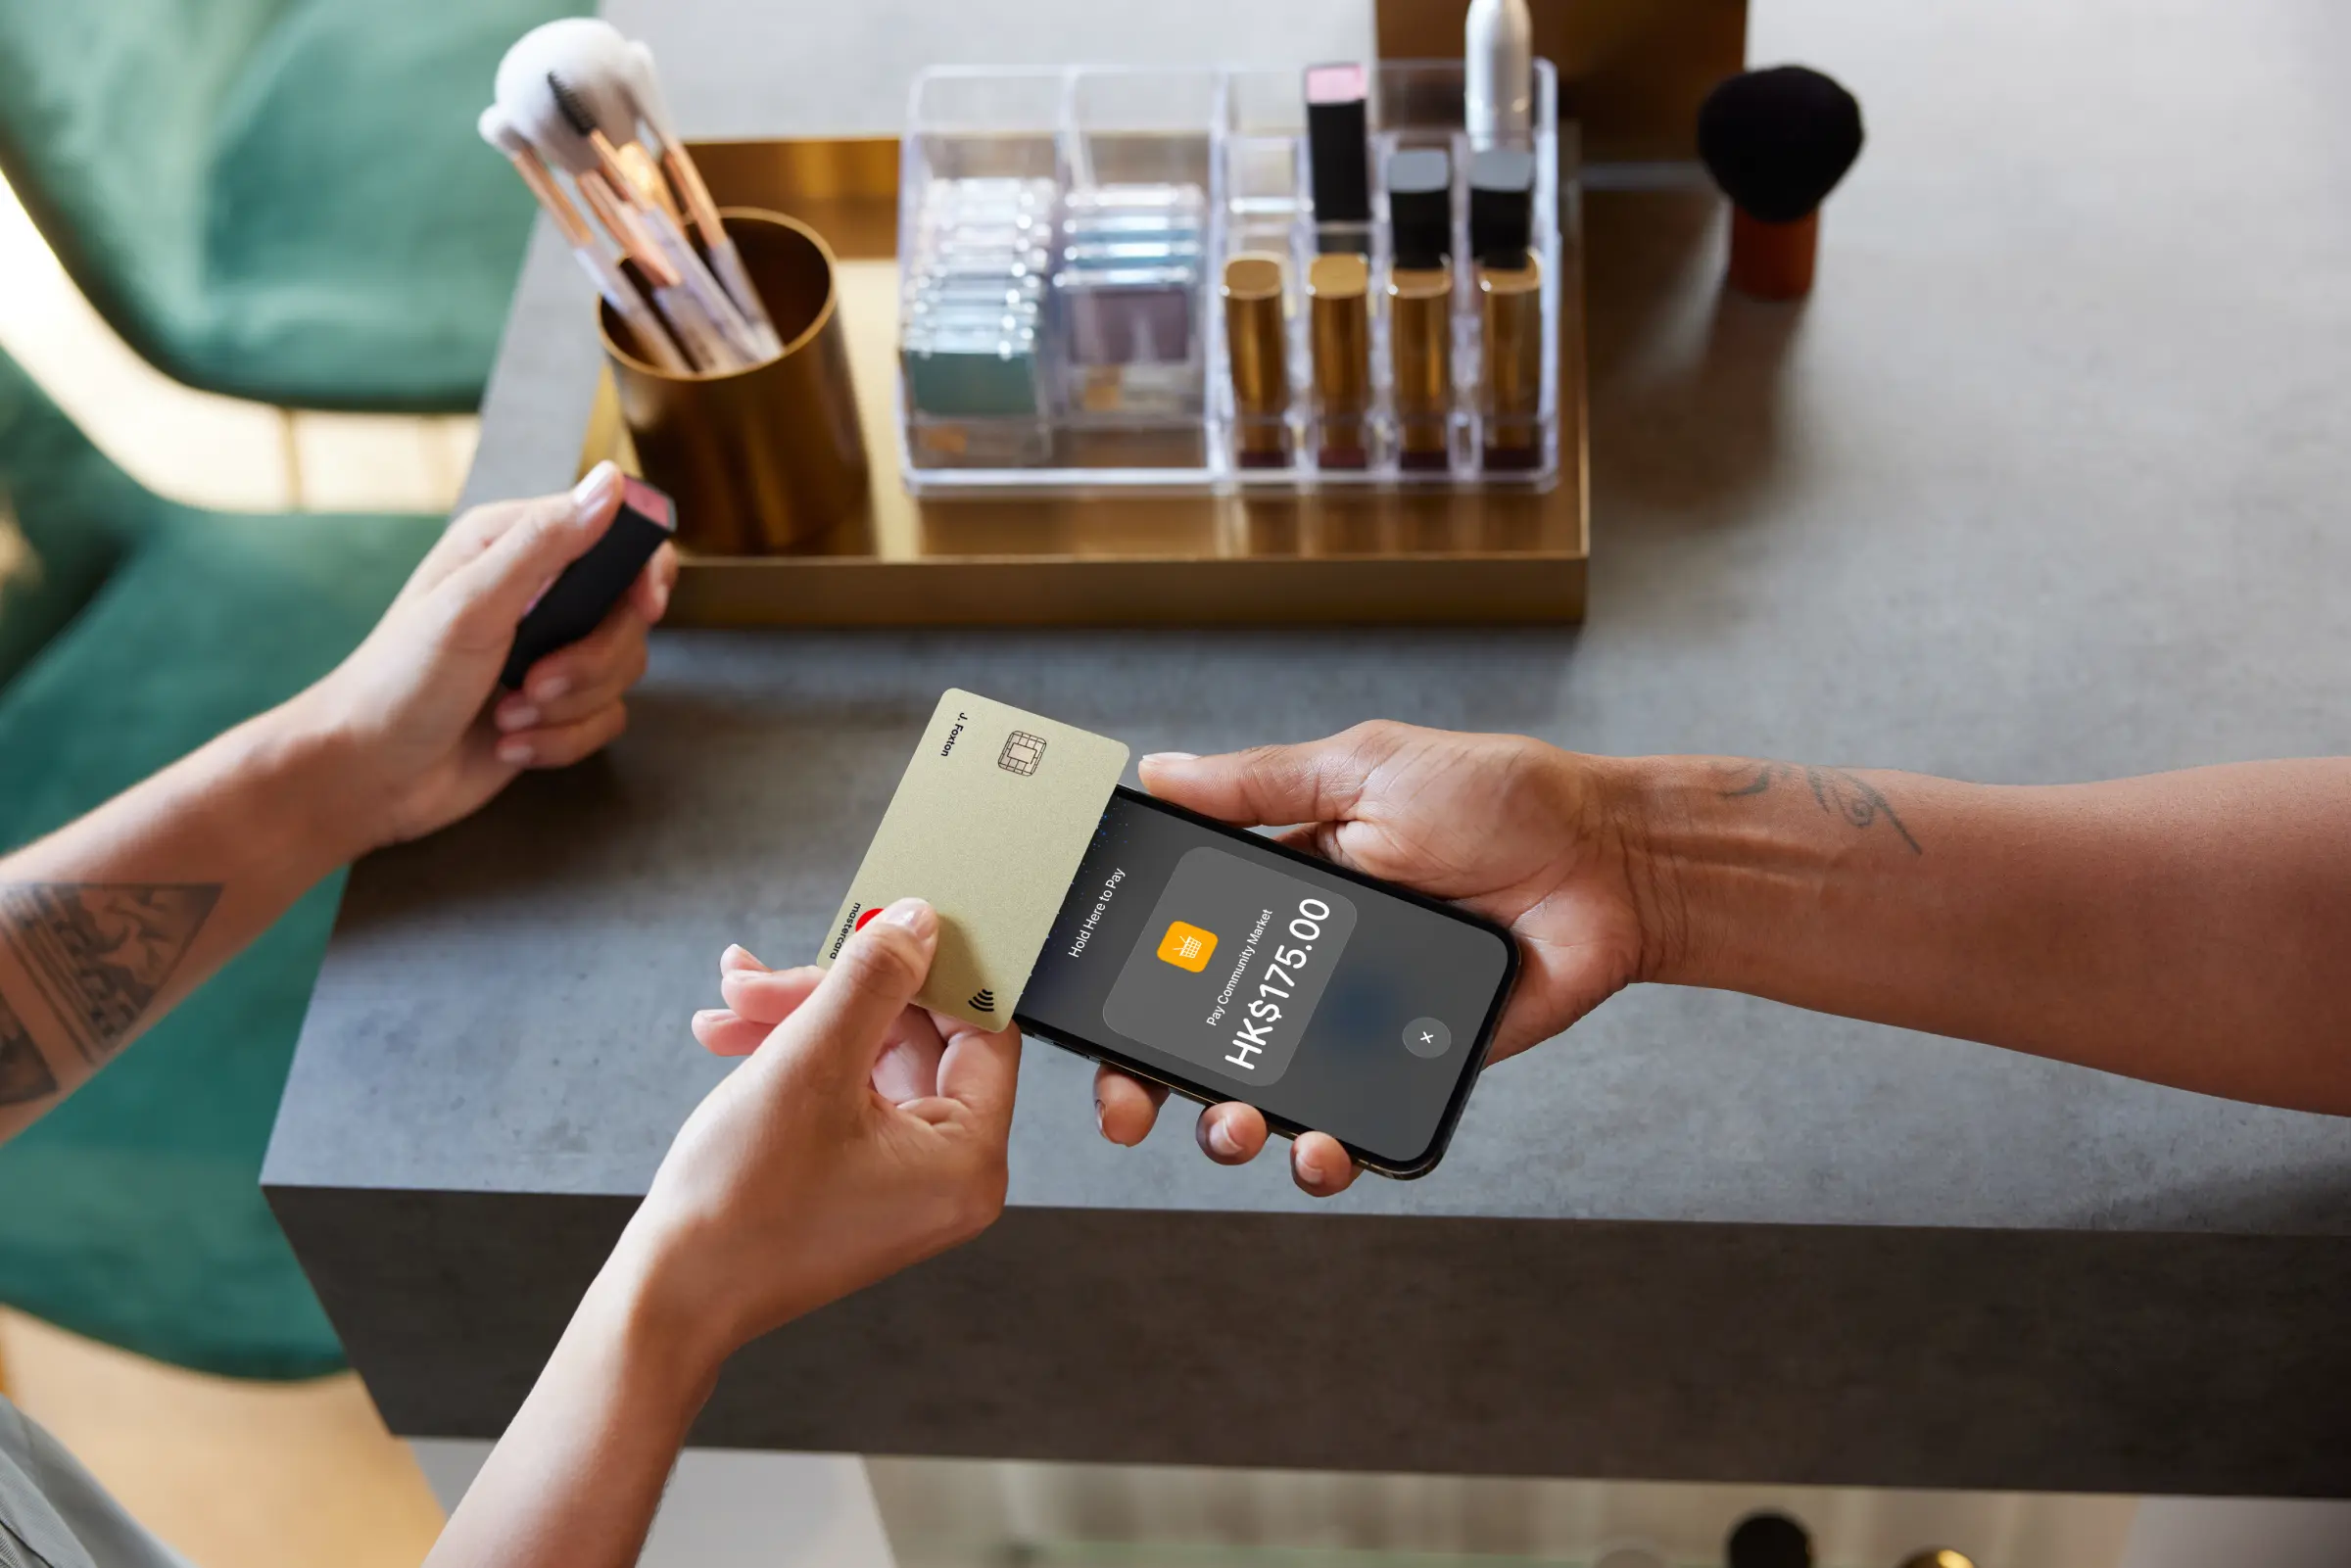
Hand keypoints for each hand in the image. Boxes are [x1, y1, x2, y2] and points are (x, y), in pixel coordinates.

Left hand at [286, 461, 676, 851]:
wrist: (367, 775)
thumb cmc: (399, 681)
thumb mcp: (471, 605)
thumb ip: (545, 543)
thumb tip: (612, 483)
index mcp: (512, 547)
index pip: (614, 534)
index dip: (644, 569)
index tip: (645, 606)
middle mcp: (538, 594)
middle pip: (628, 615)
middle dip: (589, 663)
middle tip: (533, 682)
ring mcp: (549, 652)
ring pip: (622, 671)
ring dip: (568, 707)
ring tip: (509, 717)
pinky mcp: (556, 707)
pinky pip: (604, 719)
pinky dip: (561, 741)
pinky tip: (511, 744)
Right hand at [616, 898, 1019, 1364]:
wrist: (667, 1295)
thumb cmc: (739, 1203)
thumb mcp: (809, 1063)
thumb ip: (872, 981)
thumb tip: (921, 922)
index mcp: (968, 1158)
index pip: (980, 1027)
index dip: (923, 971)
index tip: (876, 928)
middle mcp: (949, 1175)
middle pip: (913, 1038)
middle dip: (829, 997)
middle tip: (761, 978)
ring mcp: (903, 1182)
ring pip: (866, 1060)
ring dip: (797, 1022)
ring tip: (729, 1006)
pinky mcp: (859, 1182)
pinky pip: (844, 1096)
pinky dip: (793, 1061)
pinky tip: (733, 1036)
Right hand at [1098, 721, 1647, 1196]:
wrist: (1609, 862)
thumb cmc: (1496, 800)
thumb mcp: (1363, 773)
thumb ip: (1261, 786)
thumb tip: (1159, 771)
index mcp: (1281, 890)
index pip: (1177, 945)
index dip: (1123, 985)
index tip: (1085, 1020)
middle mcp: (1306, 964)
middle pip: (1199, 1038)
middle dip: (1147, 1084)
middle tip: (1128, 1109)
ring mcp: (1355, 1025)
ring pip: (1266, 1098)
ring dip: (1229, 1128)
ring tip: (1236, 1126)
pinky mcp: (1412, 1071)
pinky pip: (1354, 1128)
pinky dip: (1325, 1155)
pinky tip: (1318, 1150)